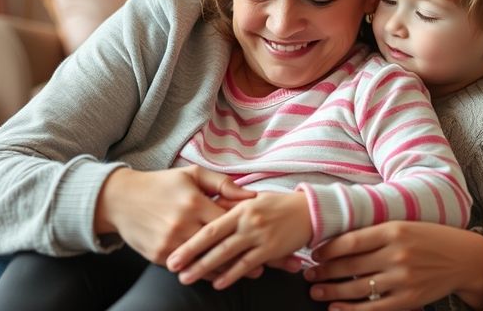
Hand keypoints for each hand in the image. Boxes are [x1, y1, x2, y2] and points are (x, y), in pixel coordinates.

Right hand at [93, 166, 255, 264]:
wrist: (120, 199)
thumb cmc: (160, 184)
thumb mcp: (191, 175)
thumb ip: (222, 184)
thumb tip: (250, 194)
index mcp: (193, 202)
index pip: (227, 221)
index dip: (247, 230)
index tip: (267, 237)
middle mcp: (182, 224)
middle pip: (220, 245)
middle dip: (245, 255)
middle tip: (269, 265)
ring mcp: (170, 242)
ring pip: (205, 262)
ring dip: (229, 270)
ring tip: (251, 274)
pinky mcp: (159, 255)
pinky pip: (188, 268)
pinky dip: (205, 273)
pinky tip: (222, 276)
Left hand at [167, 191, 311, 288]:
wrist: (309, 210)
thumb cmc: (277, 204)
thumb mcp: (251, 198)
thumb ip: (229, 203)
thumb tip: (207, 209)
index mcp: (239, 207)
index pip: (210, 225)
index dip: (191, 239)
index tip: (174, 249)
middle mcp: (247, 220)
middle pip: (213, 240)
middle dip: (191, 255)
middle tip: (172, 267)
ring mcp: (259, 235)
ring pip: (227, 254)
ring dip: (205, 268)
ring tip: (187, 277)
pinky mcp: (271, 249)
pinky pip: (247, 264)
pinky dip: (231, 274)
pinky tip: (218, 283)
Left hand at [303, 222, 482, 310]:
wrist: (465, 258)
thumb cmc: (431, 238)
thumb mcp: (404, 225)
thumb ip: (376, 232)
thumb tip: (340, 241)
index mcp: (393, 230)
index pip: (350, 241)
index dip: (328, 249)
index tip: (314, 254)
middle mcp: (396, 254)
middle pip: (350, 265)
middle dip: (324, 271)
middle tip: (308, 274)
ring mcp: (403, 279)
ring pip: (357, 288)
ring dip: (332, 292)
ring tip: (316, 291)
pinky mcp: (409, 299)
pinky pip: (373, 308)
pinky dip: (351, 310)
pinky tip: (336, 309)